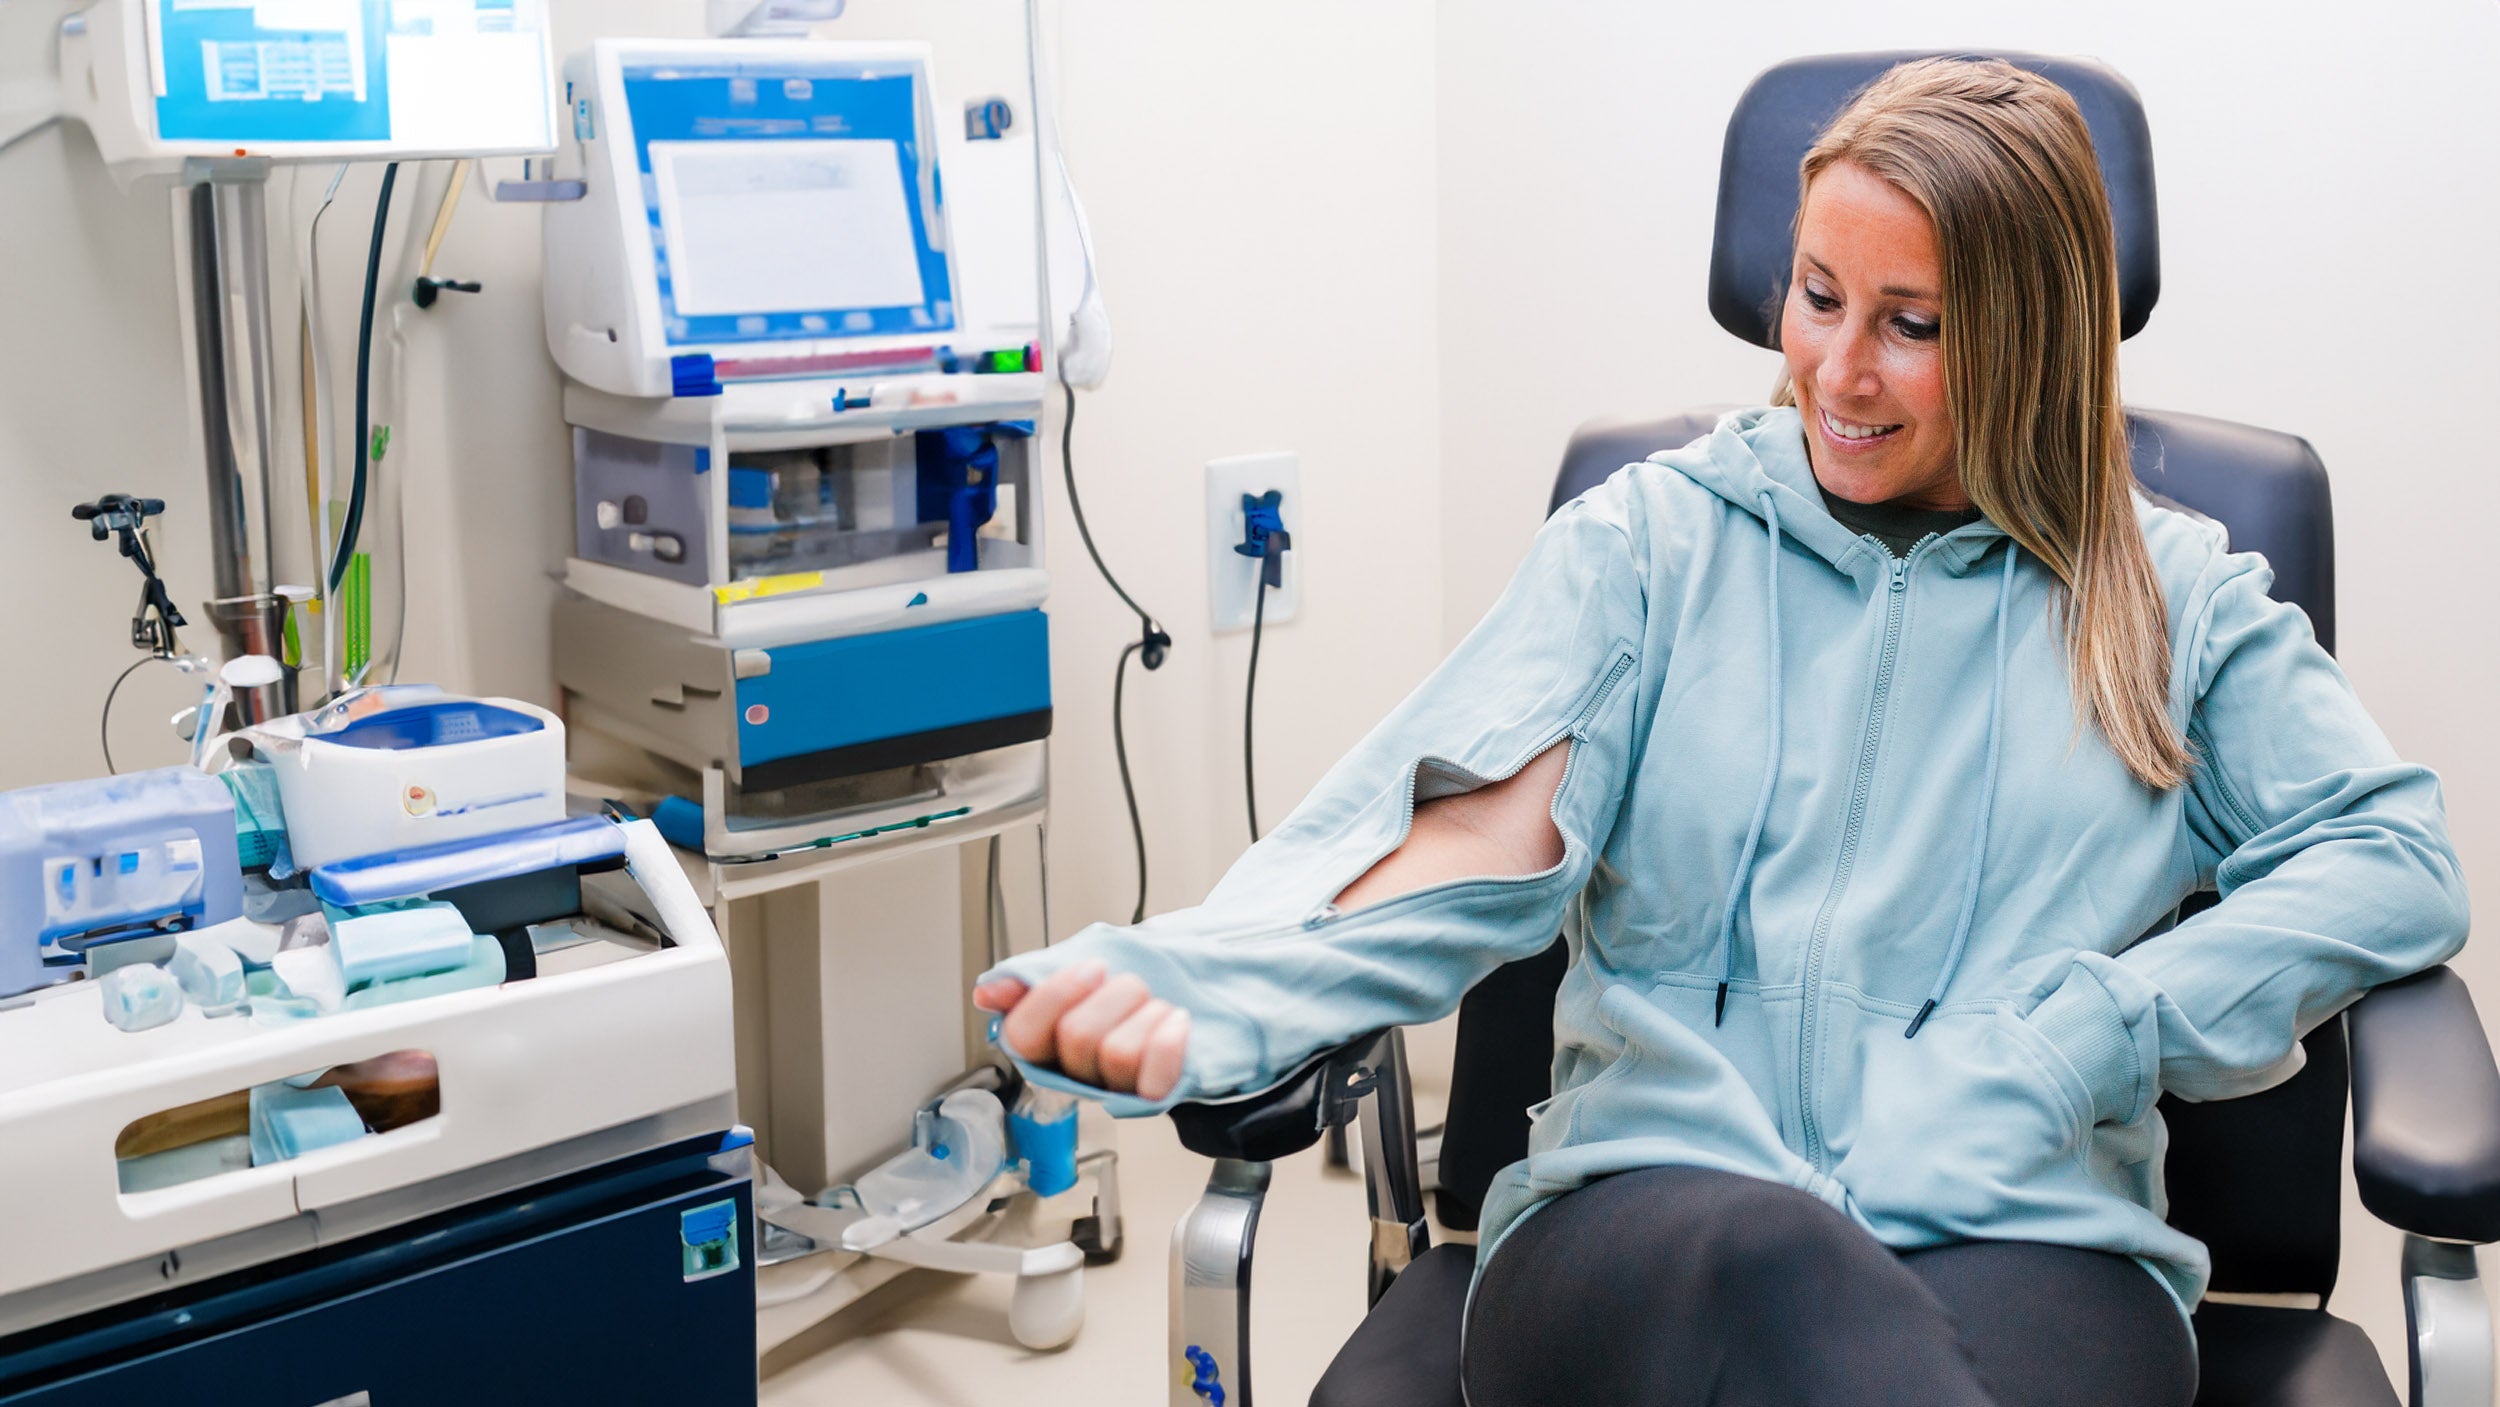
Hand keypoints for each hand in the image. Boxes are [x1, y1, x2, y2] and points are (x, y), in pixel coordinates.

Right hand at [974, 959, 1192, 1099]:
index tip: (1093, 967)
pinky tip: (1176, 1022)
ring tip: (1154, 1005)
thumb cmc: (1125, 982)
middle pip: (1077, 1037)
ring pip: (1117, 1054)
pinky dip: (1169, 1043)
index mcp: (1043, 1041)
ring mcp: (1111, 1087)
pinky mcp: (1150, 1095)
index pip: (1022, 1035)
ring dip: (1145, 1012)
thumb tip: (987, 994)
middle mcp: (1071, 1071)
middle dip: (1114, 995)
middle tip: (1129, 984)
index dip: (1055, 996)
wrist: (1185, 984)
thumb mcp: (1076, 964)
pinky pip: (1153, 1081)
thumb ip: (1030, 977)